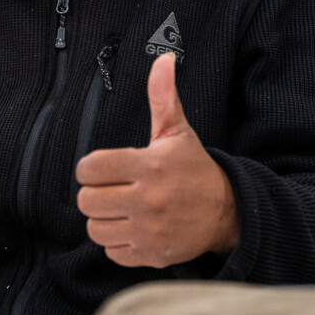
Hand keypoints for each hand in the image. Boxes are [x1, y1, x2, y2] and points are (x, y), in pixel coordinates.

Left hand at [75, 53, 238, 267]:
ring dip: (104, 219)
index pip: (90, 168)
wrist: (227, 212)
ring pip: (95, 229)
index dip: (92, 168)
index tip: (106, 168)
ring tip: (122, 209)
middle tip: (113, 189)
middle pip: (87, 201)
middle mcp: (148, 200)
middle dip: (96, 193)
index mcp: (149, 165)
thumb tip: (163, 58)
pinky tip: (133, 228)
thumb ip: (163, 97)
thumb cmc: (194, 170)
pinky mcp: (152, 255)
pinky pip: (111, 252)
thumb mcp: (178, 133)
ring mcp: (150, 231)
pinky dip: (117, 242)